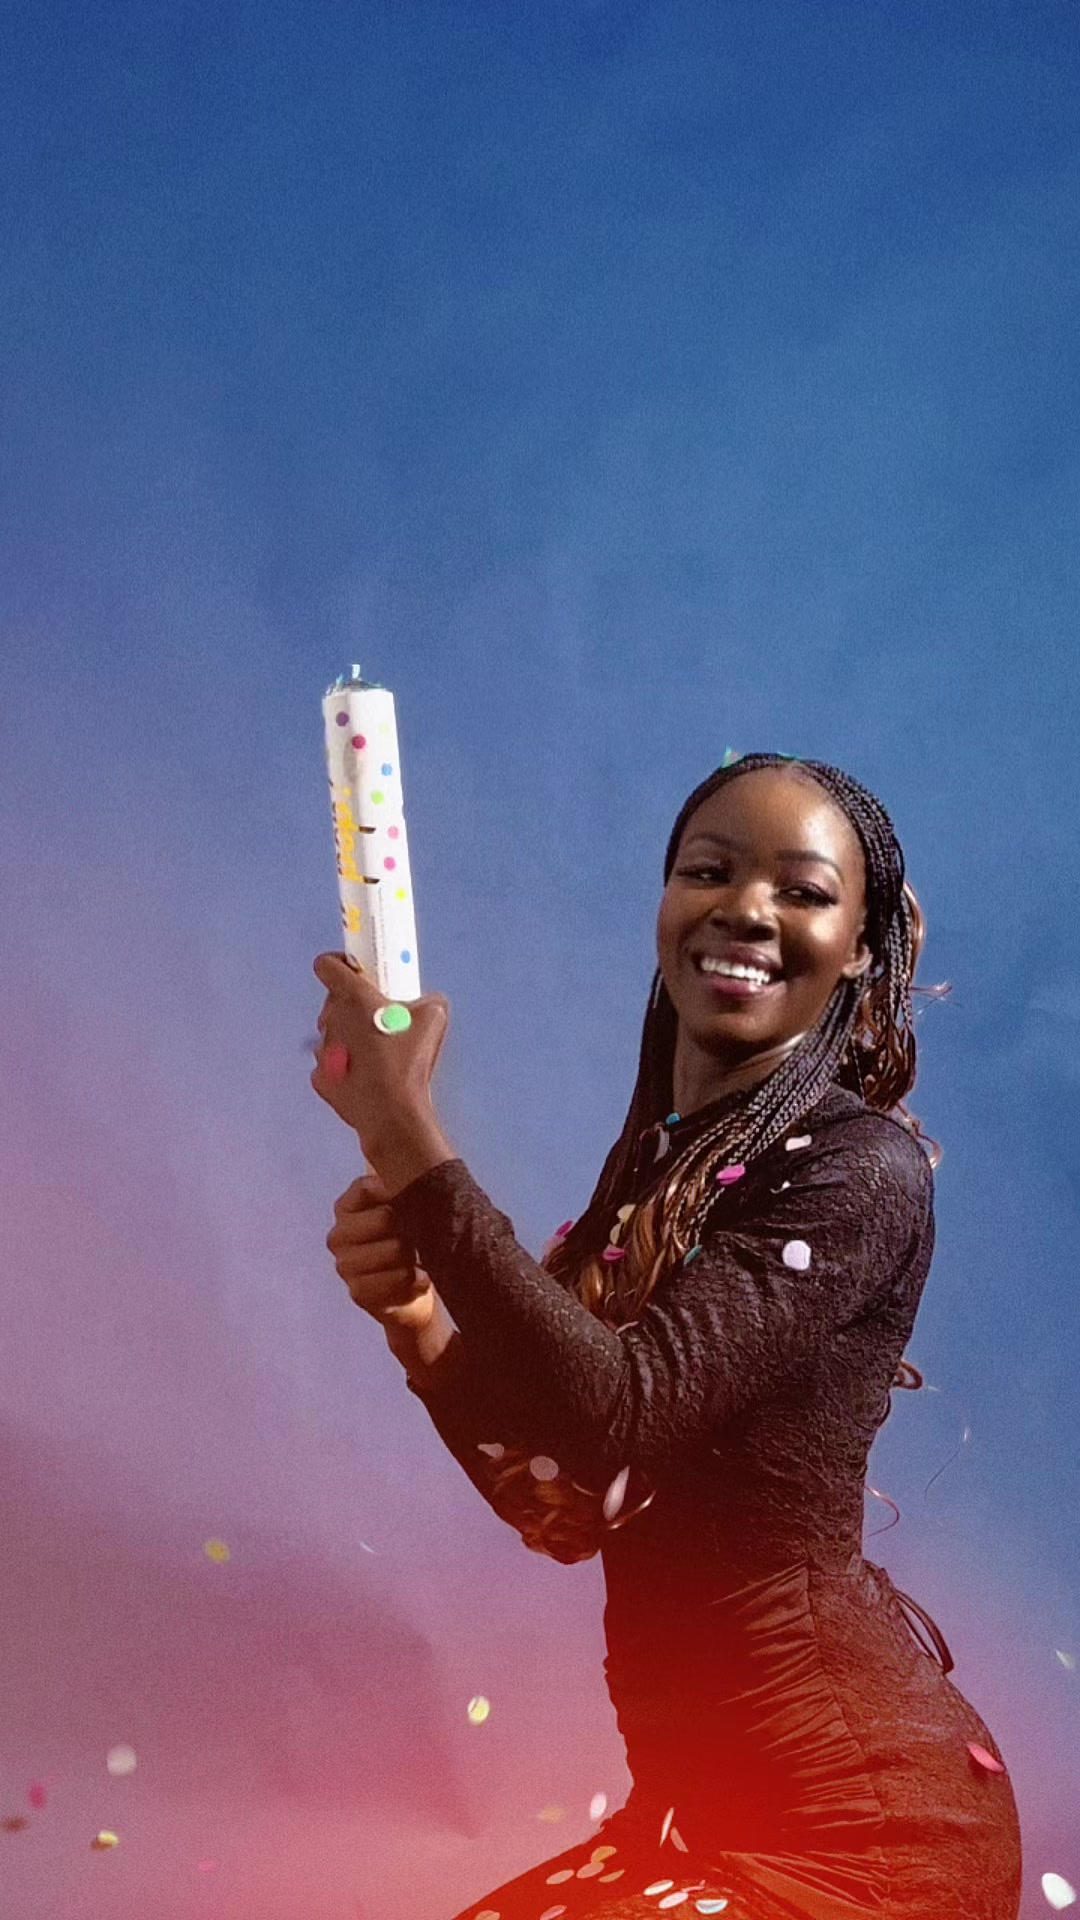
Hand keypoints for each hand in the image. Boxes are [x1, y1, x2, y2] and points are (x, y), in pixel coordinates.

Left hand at [310, 952, 450, 1167]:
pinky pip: (330, 1066)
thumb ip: (427, 1001)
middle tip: (378, 1020)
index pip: (327, 965)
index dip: (339, 963)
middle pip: (334, 1002)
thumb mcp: (434, 1018)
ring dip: (348, 1038)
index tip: (356, 972)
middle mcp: (331, 1019)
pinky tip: (364, 1078)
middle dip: (352, 1006)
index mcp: (354, 998)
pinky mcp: (320, 1079)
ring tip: (375, 1054)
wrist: (392, 1112)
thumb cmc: (410, 1060)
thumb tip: (427, 1003)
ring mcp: (322, 1051)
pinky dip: (344, 1068)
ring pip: (332, 1035)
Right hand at [326, 1171, 435, 1331]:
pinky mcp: (357, 1292)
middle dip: (412, 1230)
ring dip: (416, 1258)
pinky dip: (414, 1282)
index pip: (368, 1187)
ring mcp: (344, 1265)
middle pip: (386, 1218)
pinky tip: (417, 1280)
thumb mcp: (411, 1203)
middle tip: (418, 1239)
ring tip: (418, 1261)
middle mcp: (339, 1234)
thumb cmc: (416, 1239)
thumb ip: (402, 1175)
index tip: (412, 1203)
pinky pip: (395, 1280)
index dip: (397, 1193)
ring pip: (394, 1251)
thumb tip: (404, 1131)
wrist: (416, 1291)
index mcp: (347, 1207)